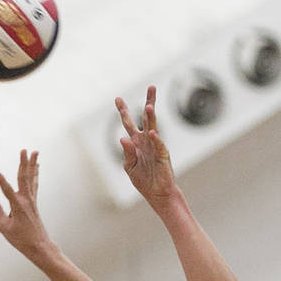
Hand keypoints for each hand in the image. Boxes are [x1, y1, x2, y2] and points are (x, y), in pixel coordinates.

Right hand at [0, 150, 51, 259]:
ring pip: (31, 178)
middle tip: (24, 150)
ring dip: (32, 164)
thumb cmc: (20, 239)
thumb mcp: (4, 228)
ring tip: (35, 152)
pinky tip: (36, 167)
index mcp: (18, 207)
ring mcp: (32, 201)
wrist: (39, 246)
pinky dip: (35, 174)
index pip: (7, 190)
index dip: (0, 180)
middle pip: (24, 178)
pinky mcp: (34, 202)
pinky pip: (34, 184)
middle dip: (24, 163)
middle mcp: (27, 201)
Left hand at [117, 85, 176, 203]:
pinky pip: (159, 146)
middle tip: (152, 86)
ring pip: (154, 128)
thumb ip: (126, 153)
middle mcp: (146, 141)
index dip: (124, 111)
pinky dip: (155, 140)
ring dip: (151, 117)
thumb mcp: (130, 166)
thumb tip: (122, 139)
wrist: (158, 194)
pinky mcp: (163, 157)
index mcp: (136, 143)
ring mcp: (156, 147)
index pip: (129, 123)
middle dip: (149, 102)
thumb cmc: (144, 180)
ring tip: (148, 106)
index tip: (117, 98)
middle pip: (147, 118)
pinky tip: (152, 133)